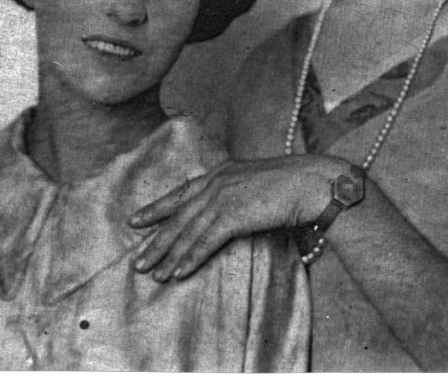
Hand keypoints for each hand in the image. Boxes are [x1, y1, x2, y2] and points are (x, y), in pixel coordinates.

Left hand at [129, 154, 345, 281]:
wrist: (311, 183)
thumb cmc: (292, 184)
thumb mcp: (256, 182)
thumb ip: (237, 192)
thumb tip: (228, 210)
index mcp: (222, 172)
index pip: (181, 193)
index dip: (157, 208)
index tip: (136, 220)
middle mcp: (217, 182)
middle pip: (179, 216)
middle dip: (156, 240)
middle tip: (138, 261)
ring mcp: (224, 197)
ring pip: (188, 231)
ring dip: (169, 255)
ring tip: (154, 274)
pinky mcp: (234, 214)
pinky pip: (206, 241)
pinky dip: (191, 258)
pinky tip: (178, 273)